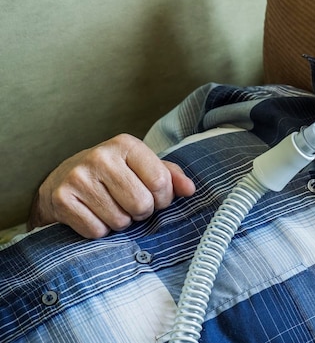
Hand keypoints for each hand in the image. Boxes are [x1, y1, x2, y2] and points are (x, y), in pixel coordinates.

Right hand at [28, 134, 195, 237]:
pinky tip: (94, 214)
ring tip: (112, 208)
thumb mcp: (142, 167)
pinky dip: (100, 230)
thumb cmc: (113, 174)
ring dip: (121, 222)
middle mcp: (100, 157)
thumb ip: (170, 176)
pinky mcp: (62, 199)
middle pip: (141, 204)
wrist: (62, 179)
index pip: (160, 182)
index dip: (163, 198)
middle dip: (142, 212)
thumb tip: (190, 189)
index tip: (156, 198)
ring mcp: (79, 177)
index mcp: (126, 144)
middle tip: (132, 206)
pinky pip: (97, 231)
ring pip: (120, 220)